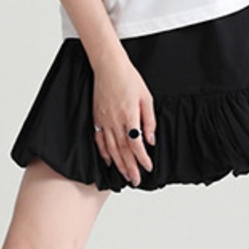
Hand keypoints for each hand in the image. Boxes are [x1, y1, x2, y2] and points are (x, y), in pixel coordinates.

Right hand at [91, 50, 156, 185]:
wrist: (109, 67)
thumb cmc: (129, 79)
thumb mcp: (146, 98)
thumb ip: (149, 120)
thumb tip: (151, 139)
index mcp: (129, 116)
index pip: (136, 144)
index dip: (142, 158)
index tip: (148, 167)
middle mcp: (115, 121)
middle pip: (123, 150)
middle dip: (130, 167)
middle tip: (136, 180)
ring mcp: (104, 121)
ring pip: (111, 148)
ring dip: (118, 164)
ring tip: (125, 176)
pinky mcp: (97, 119)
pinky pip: (99, 140)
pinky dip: (104, 153)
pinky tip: (109, 161)